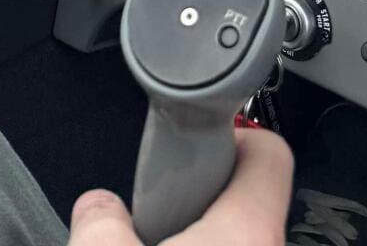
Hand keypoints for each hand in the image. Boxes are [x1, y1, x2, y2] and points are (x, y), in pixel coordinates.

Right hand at [67, 126, 292, 245]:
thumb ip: (100, 218)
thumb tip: (98, 207)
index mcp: (249, 231)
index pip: (269, 149)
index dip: (233, 131)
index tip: (202, 134)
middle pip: (248, 201)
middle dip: (205, 201)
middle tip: (166, 211)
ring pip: (239, 240)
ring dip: (205, 239)